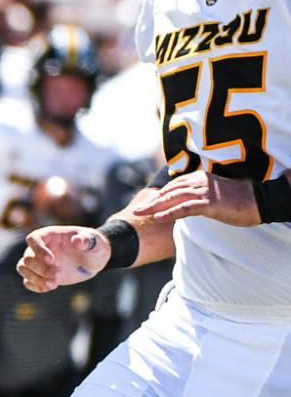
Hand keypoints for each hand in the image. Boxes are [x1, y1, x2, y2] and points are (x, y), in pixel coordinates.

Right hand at [18, 225, 106, 292]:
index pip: (33, 239)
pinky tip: (50, 287)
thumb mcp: (95, 242)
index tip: (51, 260)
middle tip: (58, 275)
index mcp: (49, 235)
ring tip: (53, 284)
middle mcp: (40, 248)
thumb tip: (77, 242)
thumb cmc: (94, 246)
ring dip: (35, 278)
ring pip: (23, 269)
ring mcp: (38, 262)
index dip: (38, 249)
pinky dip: (35, 286)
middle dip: (41, 269)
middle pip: (28, 258)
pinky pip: (28, 281)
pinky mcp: (40, 275)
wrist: (93, 260)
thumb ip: (86, 240)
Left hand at [138, 169, 259, 225]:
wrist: (260, 200)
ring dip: (154, 207)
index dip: (158, 195)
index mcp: (200, 177)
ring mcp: (204, 192)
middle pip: (169, 191)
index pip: (173, 185)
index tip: (147, 204)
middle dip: (151, 201)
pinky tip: (158, 218)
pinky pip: (185, 208)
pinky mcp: (209, 203)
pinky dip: (169, 213)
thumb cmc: (239, 199)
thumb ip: (198, 196)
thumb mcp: (214, 194)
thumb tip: (186, 204)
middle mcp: (199, 181)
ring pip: (173, 198)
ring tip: (140, 214)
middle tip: (137, 210)